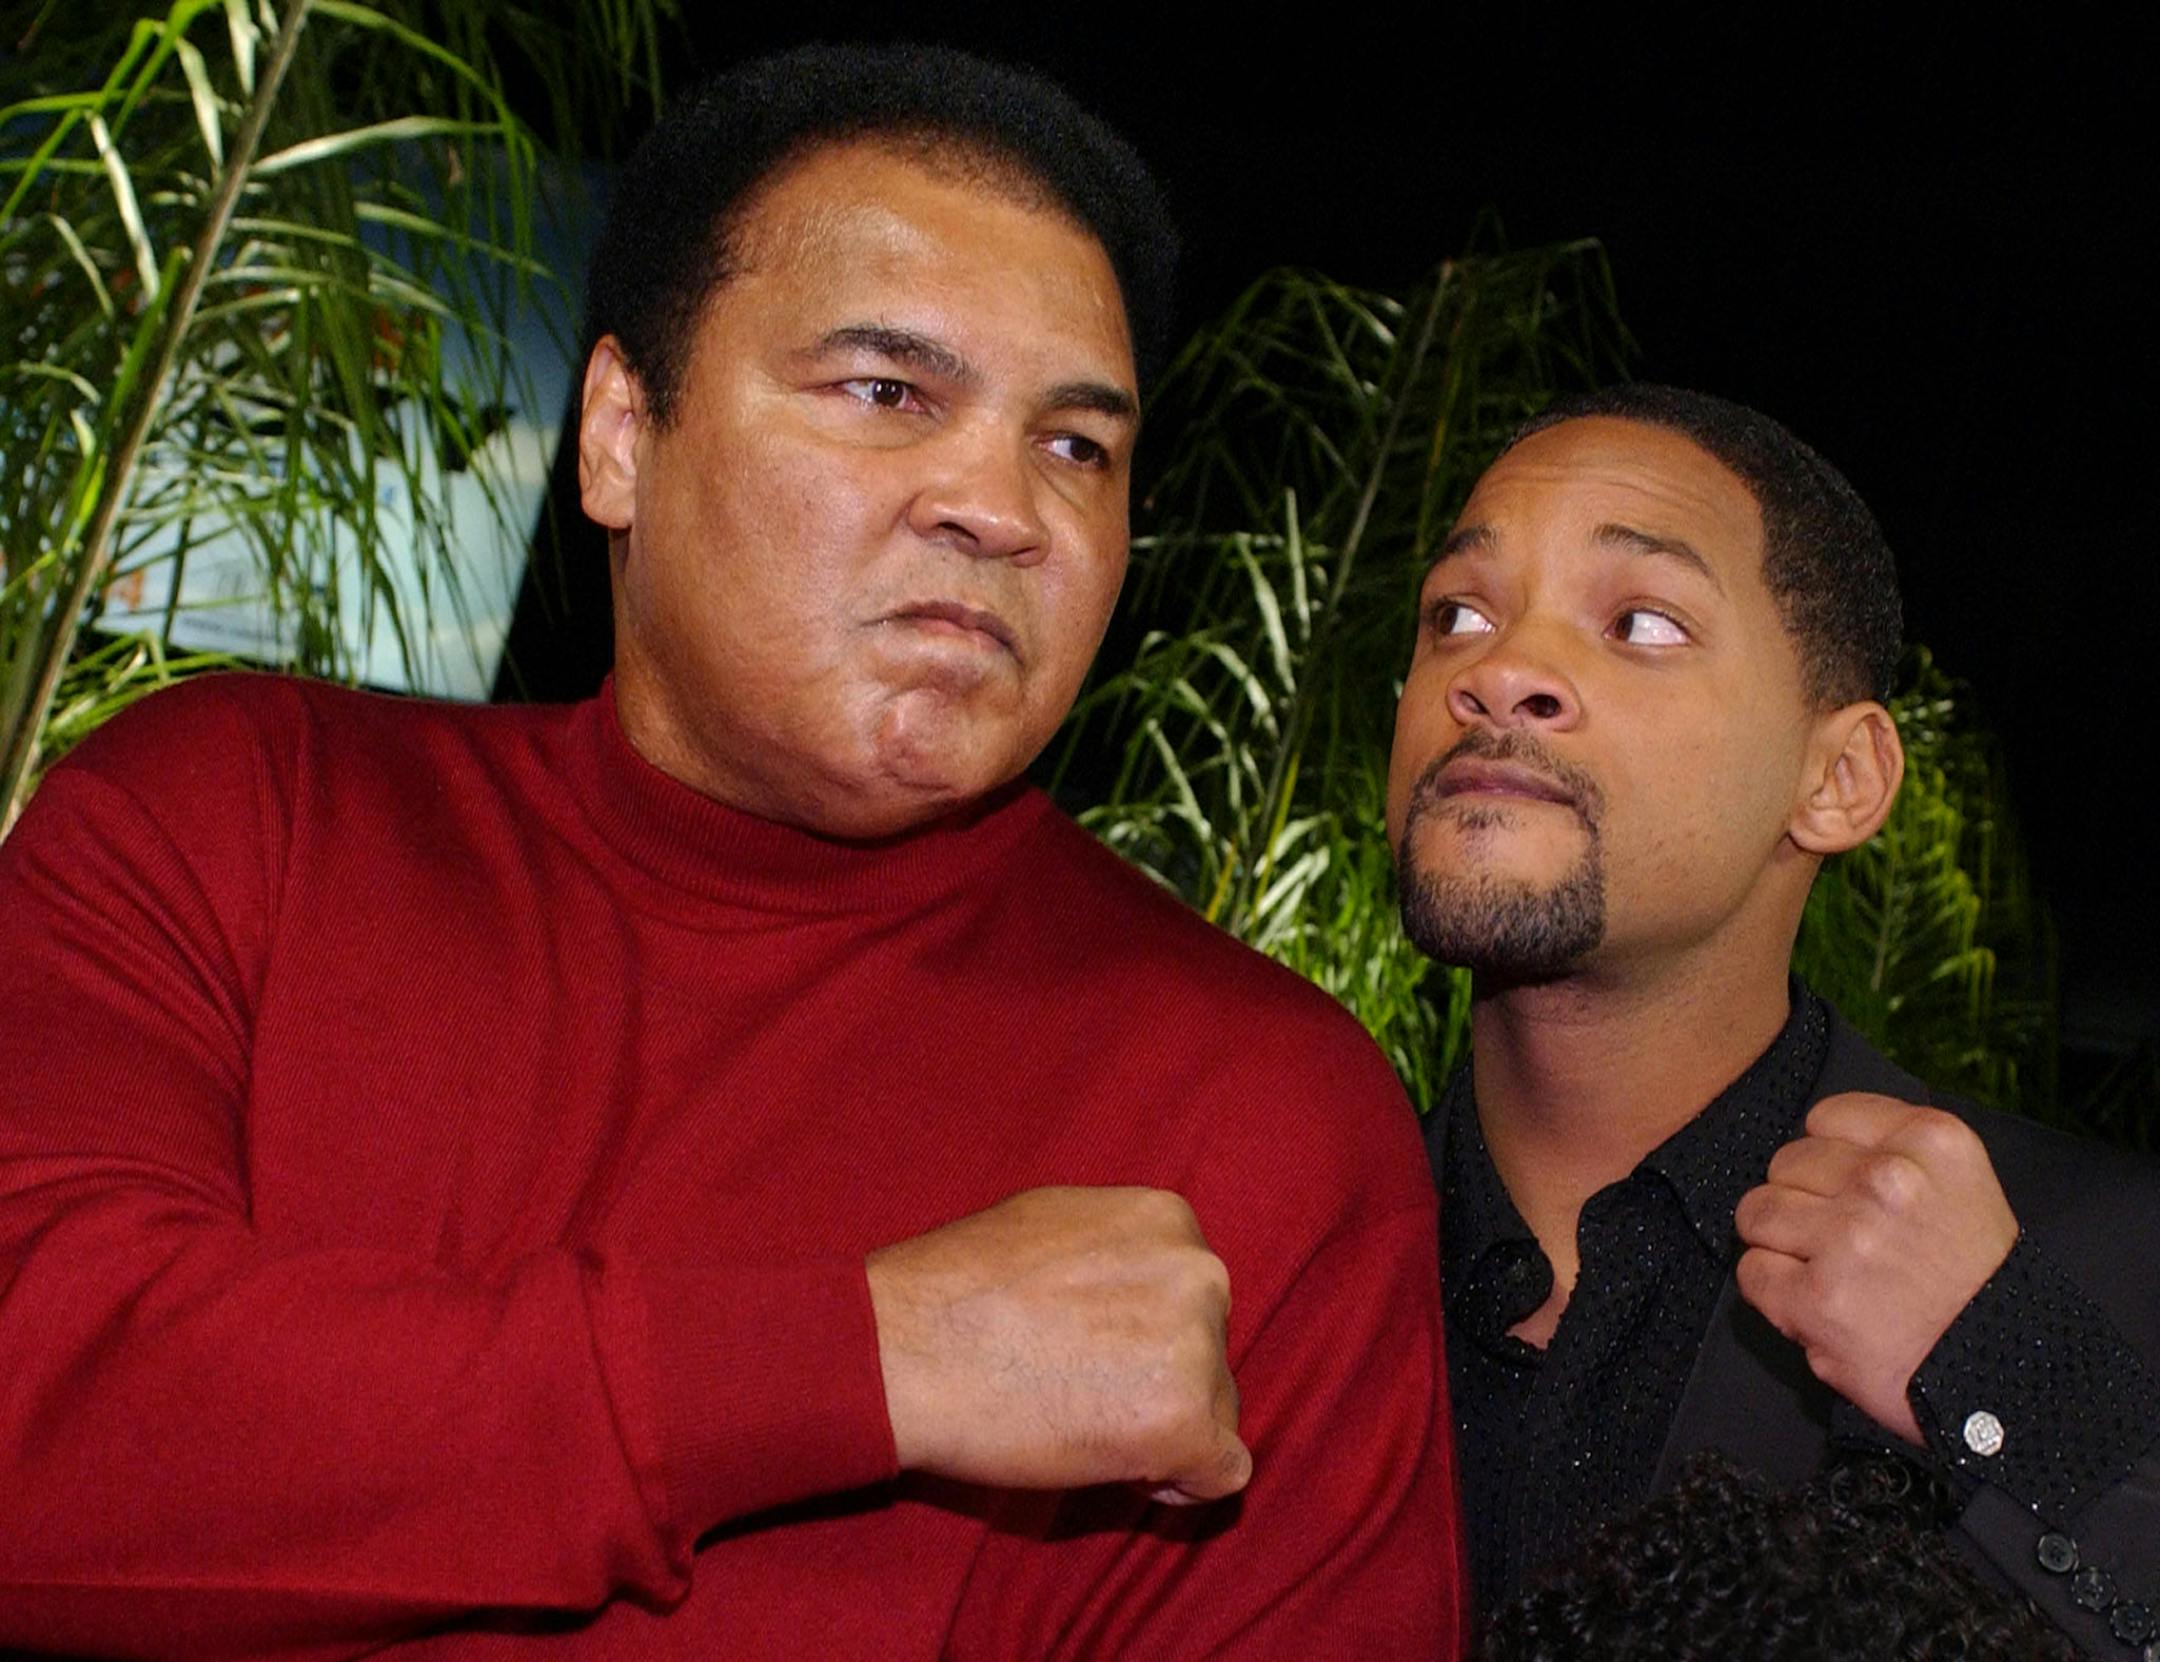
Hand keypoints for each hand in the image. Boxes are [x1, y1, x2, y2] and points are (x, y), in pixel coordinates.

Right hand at [865, 1186, 1248, 1503]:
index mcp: (1168, 1220)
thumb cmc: (954, 1290)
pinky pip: (1223, 1472)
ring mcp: (1195, 1348)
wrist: (904, 1350)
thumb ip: (1112, 1252)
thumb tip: (1134, 1287)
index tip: (1093, 1356)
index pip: (1193, 1295)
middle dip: (1159, 1380)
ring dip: (1163, 1429)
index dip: (1146, 1338)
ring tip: (1082, 1425)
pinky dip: (1183, 1484)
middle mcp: (1199, 1273)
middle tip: (1079, 1395)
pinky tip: (1128, 1472)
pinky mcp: (1183, 1423)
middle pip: (1210, 1350)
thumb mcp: (1051, 1225)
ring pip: (1216, 1409)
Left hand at [1734, 1092, 2017, 1444]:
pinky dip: (1774, 1294)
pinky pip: (1752, 1272)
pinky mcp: (1816, 1298)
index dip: (1829, 1157)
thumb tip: (1815, 1142)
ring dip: (1781, 1245)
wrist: (2008, 1375)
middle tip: (1841, 1242)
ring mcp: (1849, 1238)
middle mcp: (1888, 1181)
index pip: (1826, 1116)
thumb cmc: (1982, 1288)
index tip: (1849, 1187)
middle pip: (1786, 1163)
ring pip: (1757, 1212)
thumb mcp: (1964, 1188)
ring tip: (1825, 1272)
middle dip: (1803, 1201)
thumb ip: (1893, 1153)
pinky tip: (1818, 1306)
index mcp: (1932, 1143)